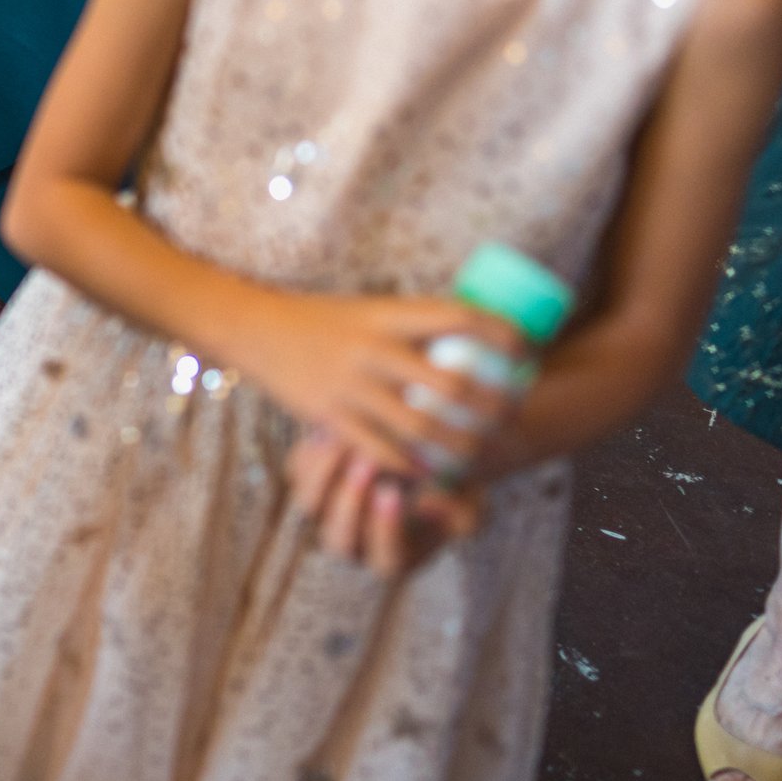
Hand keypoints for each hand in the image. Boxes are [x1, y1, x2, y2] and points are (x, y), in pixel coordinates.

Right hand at [235, 293, 523, 479]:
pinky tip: (429, 470)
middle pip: (451, 383)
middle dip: (491, 404)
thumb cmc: (320, 319)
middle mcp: (372, 349)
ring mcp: (351, 385)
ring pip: (422, 425)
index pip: (457, 318)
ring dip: (460, 444)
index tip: (527, 349)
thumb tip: (463, 341)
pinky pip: (381, 449)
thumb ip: (408, 327)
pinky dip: (411, 463)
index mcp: (386, 314)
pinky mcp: (330, 416)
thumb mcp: (368, 310)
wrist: (255, 328)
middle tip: (511, 414)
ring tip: (480, 451)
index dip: (501, 334)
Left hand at [288, 428, 486, 577]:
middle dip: (351, 502)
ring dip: (326, 475)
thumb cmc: (452, 487)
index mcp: (394, 556)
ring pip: (311, 505)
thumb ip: (462, 514)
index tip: (394, 494)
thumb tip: (430, 506)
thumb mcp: (472, 501)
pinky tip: (333, 430)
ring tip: (349, 442)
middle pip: (339, 540)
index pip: (385, 558)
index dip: (386, 530)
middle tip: (369, 463)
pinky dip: (312, 453)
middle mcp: (354, 540)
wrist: (419, 452)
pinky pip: (298, 472)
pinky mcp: (309, 480)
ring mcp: (327, 513)